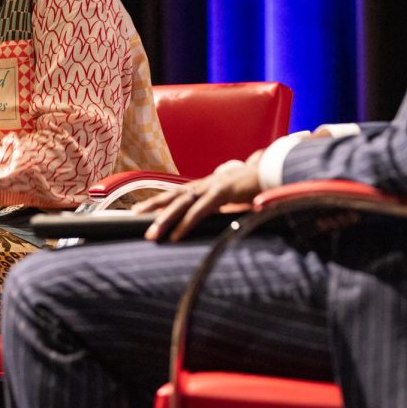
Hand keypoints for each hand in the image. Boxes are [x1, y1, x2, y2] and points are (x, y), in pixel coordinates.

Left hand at [133, 150, 264, 241]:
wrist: (273, 172)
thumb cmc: (251, 189)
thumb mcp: (230, 200)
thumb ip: (216, 208)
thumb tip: (204, 221)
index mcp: (204, 186)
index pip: (175, 193)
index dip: (156, 201)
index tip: (138, 211)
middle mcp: (204, 185)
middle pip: (172, 196)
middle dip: (151, 207)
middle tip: (133, 217)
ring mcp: (212, 187)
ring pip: (182, 204)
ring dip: (165, 220)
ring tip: (152, 235)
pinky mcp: (223, 193)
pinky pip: (201, 210)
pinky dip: (187, 223)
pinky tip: (177, 235)